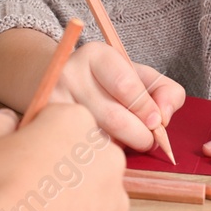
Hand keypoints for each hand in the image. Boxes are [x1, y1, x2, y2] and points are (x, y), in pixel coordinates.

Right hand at [0, 106, 126, 210]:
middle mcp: (107, 155)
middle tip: (27, 189)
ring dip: (70, 200)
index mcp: (76, 122)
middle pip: (80, 155)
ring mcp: (116, 197)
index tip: (20, 157)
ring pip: (91, 193)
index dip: (35, 139)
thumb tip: (8, 121)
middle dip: (59, 168)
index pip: (58, 120)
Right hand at [51, 42, 185, 152]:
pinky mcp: (45, 125)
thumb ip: (165, 92)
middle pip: (114, 118)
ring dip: (120, 148)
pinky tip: (102, 147)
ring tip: (123, 140)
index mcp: (96, 55)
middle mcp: (70, 74)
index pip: (126, 85)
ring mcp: (53, 101)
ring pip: (99, 140)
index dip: (147, 108)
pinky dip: (99, 155)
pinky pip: (81, 152)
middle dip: (140, 136)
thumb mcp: (139, 77)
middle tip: (147, 140)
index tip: (157, 122)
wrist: (61, 83)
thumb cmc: (109, 84)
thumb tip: (164, 118)